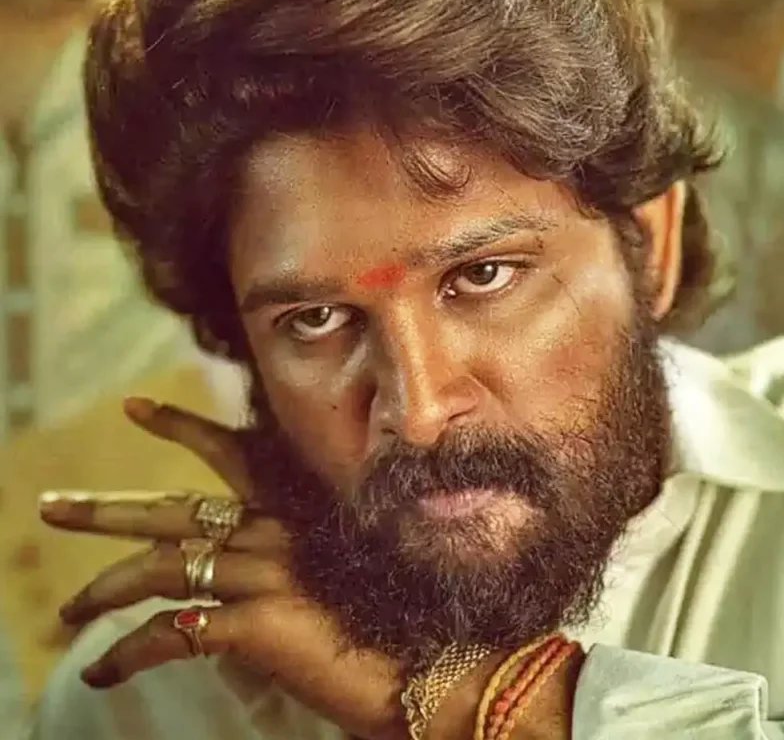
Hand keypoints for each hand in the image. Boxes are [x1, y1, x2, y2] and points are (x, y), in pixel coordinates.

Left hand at [39, 399, 411, 739]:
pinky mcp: (256, 624)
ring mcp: (264, 576)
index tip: (135, 407)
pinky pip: (170, 635)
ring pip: (160, 569)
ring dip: (103, 591)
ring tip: (67, 613)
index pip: (230, 452)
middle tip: (53, 508)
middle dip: (105, 510)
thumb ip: (294, 570)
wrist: (434, 663)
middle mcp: (275, 534)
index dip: (179, 427)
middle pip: (171, 512)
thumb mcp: (345, 576)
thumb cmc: (403, 622)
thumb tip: (246, 596)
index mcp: (299, 513)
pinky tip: (99, 673)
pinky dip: (125, 656)